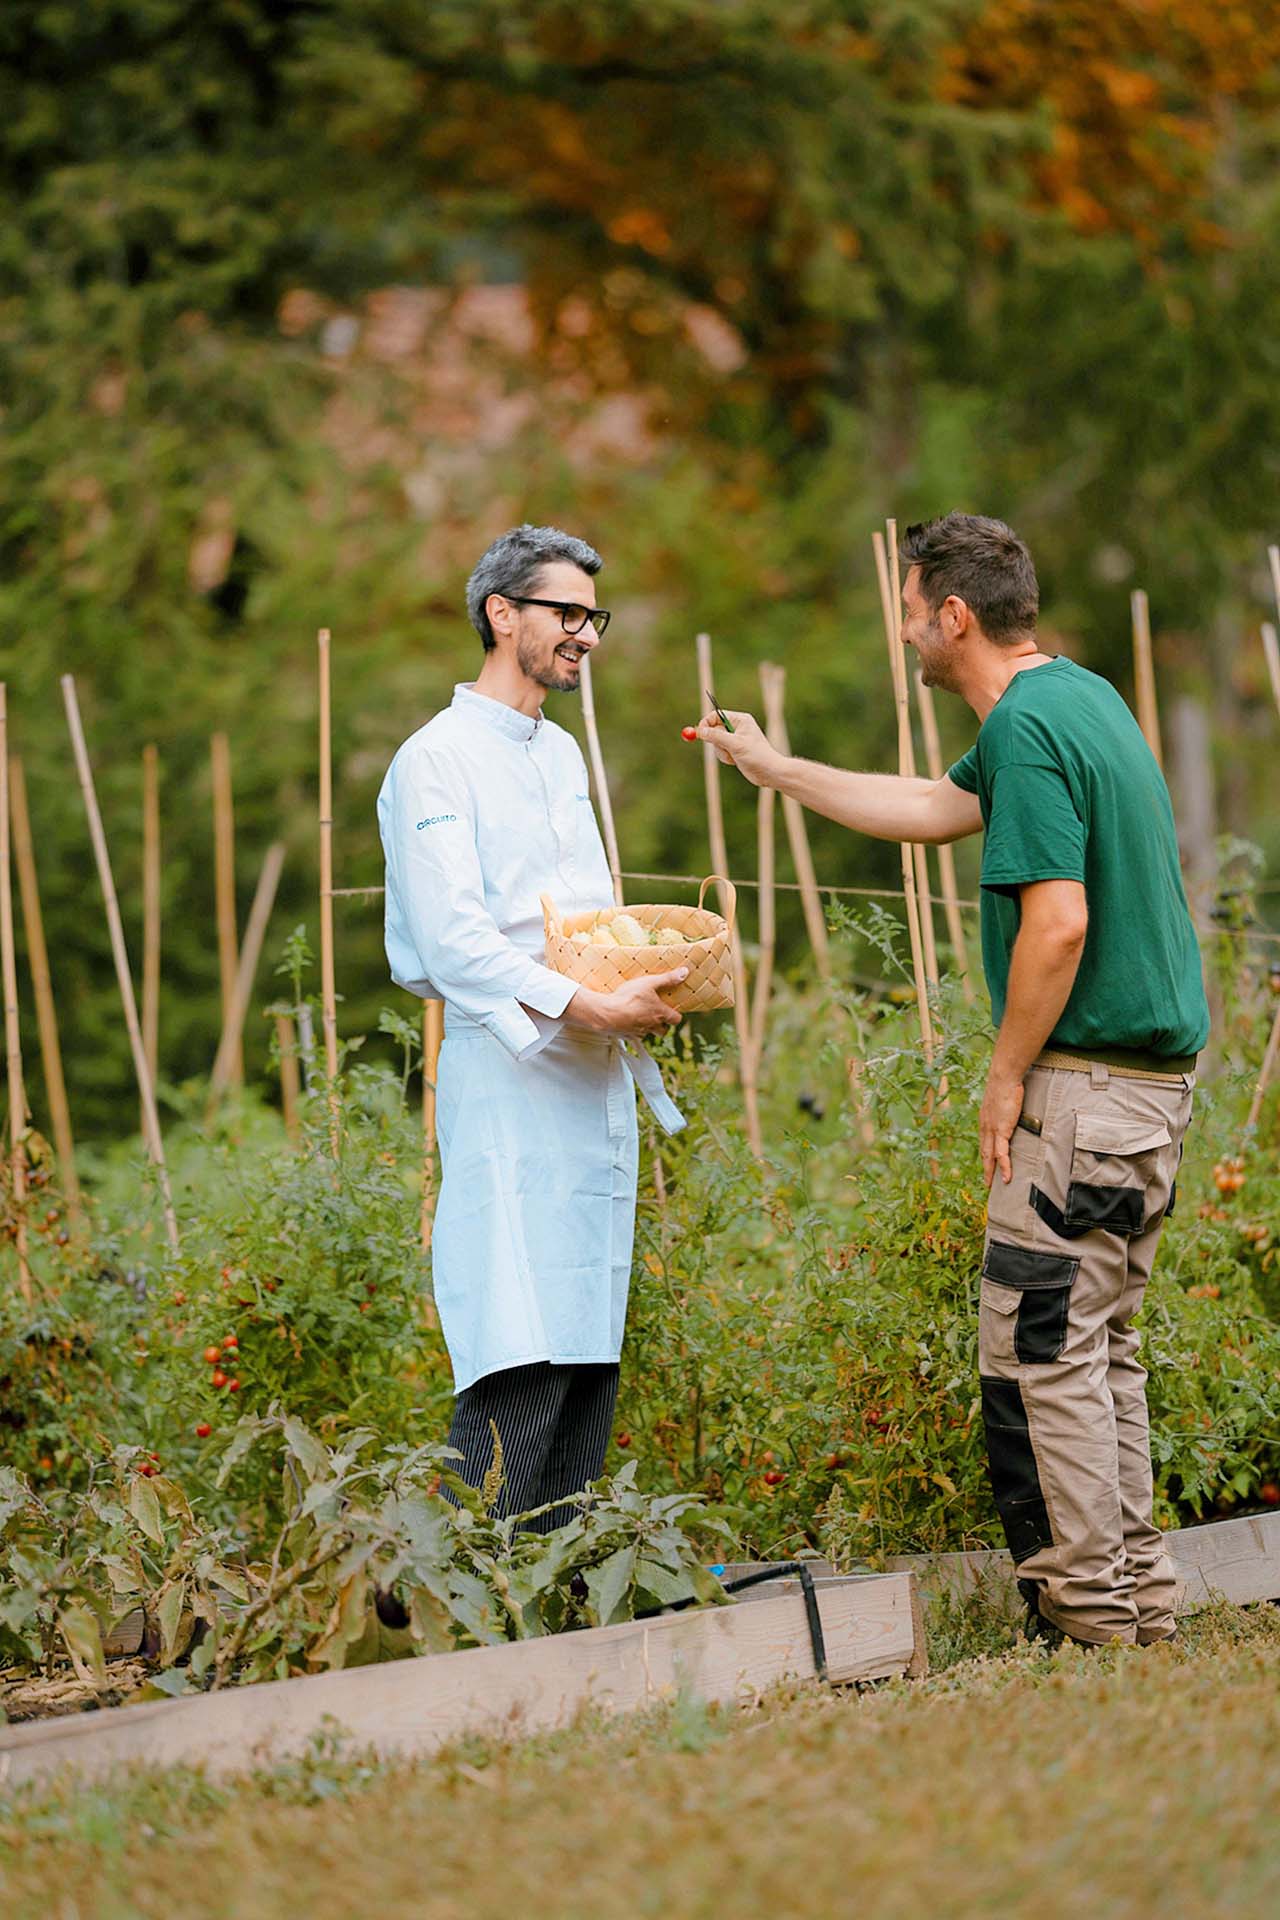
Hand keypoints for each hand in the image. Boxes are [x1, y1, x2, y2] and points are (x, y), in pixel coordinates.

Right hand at [568, 969, 687, 1036]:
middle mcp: (652, 1026)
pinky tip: (626, 1021)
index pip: (676, 1019)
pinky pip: (633, 1035)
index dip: (675, 1015)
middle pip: (663, 1031)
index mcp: (660, 1013)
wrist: (607, 1014)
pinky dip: (632, 1029)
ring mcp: (639, 1032)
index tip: (672, 1010)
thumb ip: (667, 979)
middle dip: (663, 1025)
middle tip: (657, 1015)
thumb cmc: (629, 997)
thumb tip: (685, 972)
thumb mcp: (649, 983)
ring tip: (640, 1017)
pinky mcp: (626, 1036)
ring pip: (648, 1034)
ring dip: (647, 1027)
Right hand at [690, 710, 780, 788]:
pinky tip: (735, 761)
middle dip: (717, 742)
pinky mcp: (734, 749)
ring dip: (721, 751)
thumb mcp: (735, 744)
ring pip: (715, 742)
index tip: (699, 733)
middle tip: (727, 748)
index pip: (715, 715)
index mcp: (740, 720)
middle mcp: (737, 727)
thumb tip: (700, 731)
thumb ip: (716, 736)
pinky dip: (724, 757)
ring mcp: (735, 739)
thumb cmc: (757, 755)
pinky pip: (720, 751)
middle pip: (713, 729)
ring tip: (734, 756)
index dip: (706, 723)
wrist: (769, 772)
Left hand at [980, 1070, 1024, 1188]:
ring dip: (991, 1172)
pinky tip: (1006, 1177)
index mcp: (985, 1119)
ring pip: (990, 1156)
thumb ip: (1005, 1106)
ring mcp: (991, 1130)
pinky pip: (1001, 1153)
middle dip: (985, 1167)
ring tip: (992, 1185)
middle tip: (986, 1181)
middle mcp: (985, 1127)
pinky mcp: (1000, 1131)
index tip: (987, 1163)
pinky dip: (1004, 1167)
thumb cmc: (1006, 1084)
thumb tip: (1012, 1106)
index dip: (985, 1153)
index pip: (984, 1141)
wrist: (1003, 1077)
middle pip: (984, 1152)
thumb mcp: (1003, 1098)